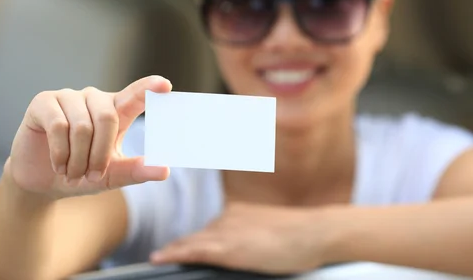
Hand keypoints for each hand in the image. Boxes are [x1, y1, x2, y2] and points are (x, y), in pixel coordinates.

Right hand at [5, 75, 171, 198]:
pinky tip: (59, 165)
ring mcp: (69, 97)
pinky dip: (61, 152)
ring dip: (79, 159)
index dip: (149, 88)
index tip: (165, 86)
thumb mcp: (112, 176)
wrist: (43, 182)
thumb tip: (164, 170)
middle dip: (100, 154)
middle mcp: (94, 99)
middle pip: (107, 118)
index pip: (135, 95)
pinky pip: (58, 125)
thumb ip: (136, 171)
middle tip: (93, 175)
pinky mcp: (44, 102)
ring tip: (73, 174)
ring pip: (82, 126)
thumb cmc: (83, 174)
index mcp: (116, 110)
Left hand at [150, 203, 330, 274]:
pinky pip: (195, 250)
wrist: (315, 232)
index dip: (192, 241)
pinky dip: (175, 253)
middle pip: (197, 236)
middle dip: (179, 247)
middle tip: (159, 258)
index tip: (176, 250)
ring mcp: (227, 231)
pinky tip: (159, 258)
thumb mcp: (272, 232)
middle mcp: (227, 218)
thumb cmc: (301, 235)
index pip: (209, 229)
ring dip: (174, 251)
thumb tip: (246, 249)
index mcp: (237, 212)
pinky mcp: (228, 247)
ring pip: (192, 242)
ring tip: (157, 259)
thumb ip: (253, 236)